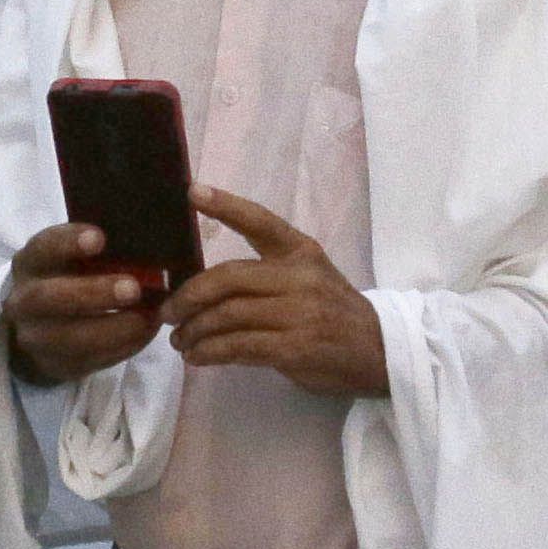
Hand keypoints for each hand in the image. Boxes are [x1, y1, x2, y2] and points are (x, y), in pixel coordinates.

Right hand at [4, 222, 156, 384]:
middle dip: (92, 292)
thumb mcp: (71, 259)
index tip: (100, 238)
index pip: (42, 249)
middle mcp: (24, 301)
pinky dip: (122, 347)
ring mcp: (35, 338)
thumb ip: (98, 252)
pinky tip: (144, 332)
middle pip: (48, 297)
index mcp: (30, 263)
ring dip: (113, 328)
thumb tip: (145, 244)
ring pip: (69, 338)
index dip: (67, 243)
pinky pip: (89, 361)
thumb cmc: (69, 278)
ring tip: (147, 318)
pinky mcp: (56, 366)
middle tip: (133, 289)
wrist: (41, 325)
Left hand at [163, 186, 388, 397]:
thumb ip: (266, 275)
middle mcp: (298, 277)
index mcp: (300, 251)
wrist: (379, 351)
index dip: (226, 206)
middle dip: (189, 295)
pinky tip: (198, 356)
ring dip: (195, 330)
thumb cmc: (333, 313)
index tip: (192, 192)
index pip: (260, 221)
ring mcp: (298, 312)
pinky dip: (211, 351)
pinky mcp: (295, 347)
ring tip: (180, 341)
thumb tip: (204, 286)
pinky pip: (240, 346)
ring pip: (229, 315)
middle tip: (168, 312)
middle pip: (229, 278)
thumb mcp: (309, 277)